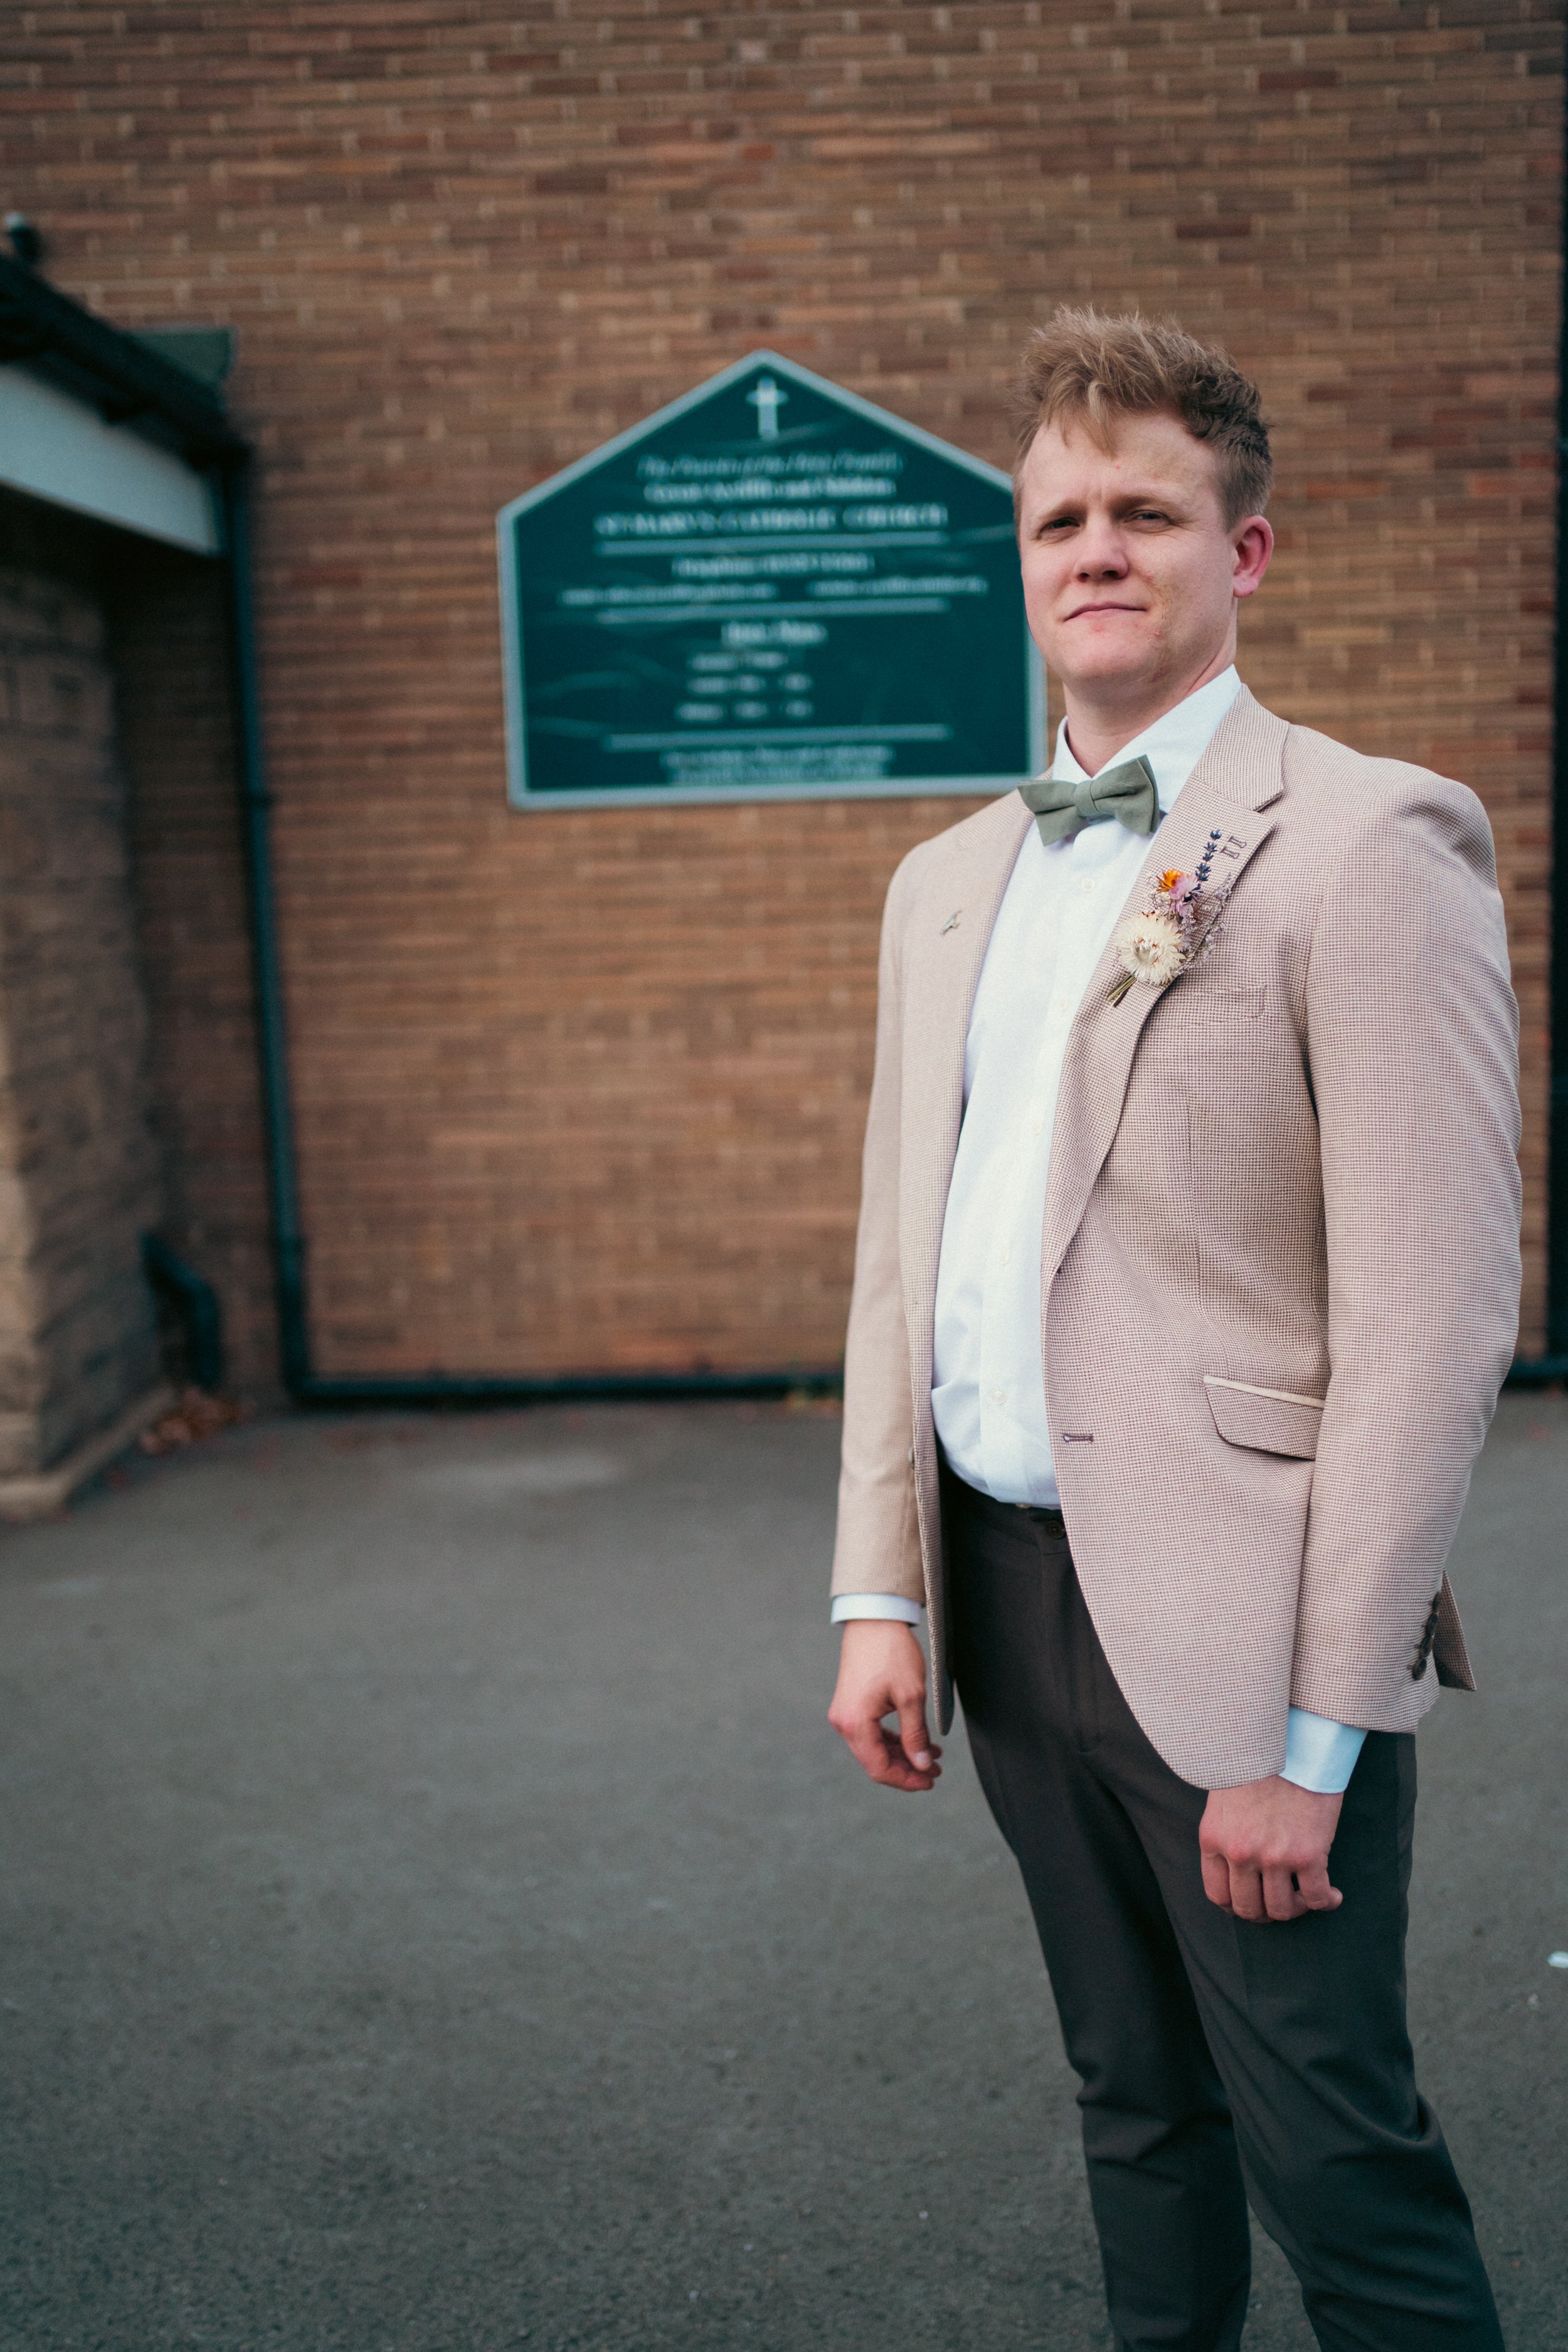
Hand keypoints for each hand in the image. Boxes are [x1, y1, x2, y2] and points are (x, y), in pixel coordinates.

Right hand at [828, 1620, 942, 1792]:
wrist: (874, 1619)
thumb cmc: (892, 1653)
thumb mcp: (911, 1696)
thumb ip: (916, 1735)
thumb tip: (922, 1765)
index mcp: (856, 1723)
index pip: (879, 1768)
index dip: (907, 1780)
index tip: (931, 1780)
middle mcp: (844, 1722)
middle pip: (875, 1761)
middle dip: (907, 1768)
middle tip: (936, 1769)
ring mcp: (845, 1713)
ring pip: (874, 1748)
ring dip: (902, 1754)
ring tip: (932, 1754)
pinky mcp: (851, 1704)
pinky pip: (870, 1732)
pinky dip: (892, 1740)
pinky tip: (914, 1739)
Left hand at [1199, 1776, 1343, 1921]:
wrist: (1293, 1741)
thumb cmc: (1260, 1764)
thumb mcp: (1223, 1798)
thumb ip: (1225, 1832)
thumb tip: (1235, 1867)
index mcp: (1214, 1838)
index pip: (1218, 1894)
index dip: (1237, 1906)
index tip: (1253, 1903)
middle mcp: (1240, 1852)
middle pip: (1249, 1908)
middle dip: (1265, 1913)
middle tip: (1281, 1903)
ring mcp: (1274, 1856)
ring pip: (1282, 1909)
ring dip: (1296, 1909)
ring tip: (1306, 1897)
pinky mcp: (1309, 1854)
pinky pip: (1317, 1897)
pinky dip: (1326, 1902)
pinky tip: (1332, 1895)